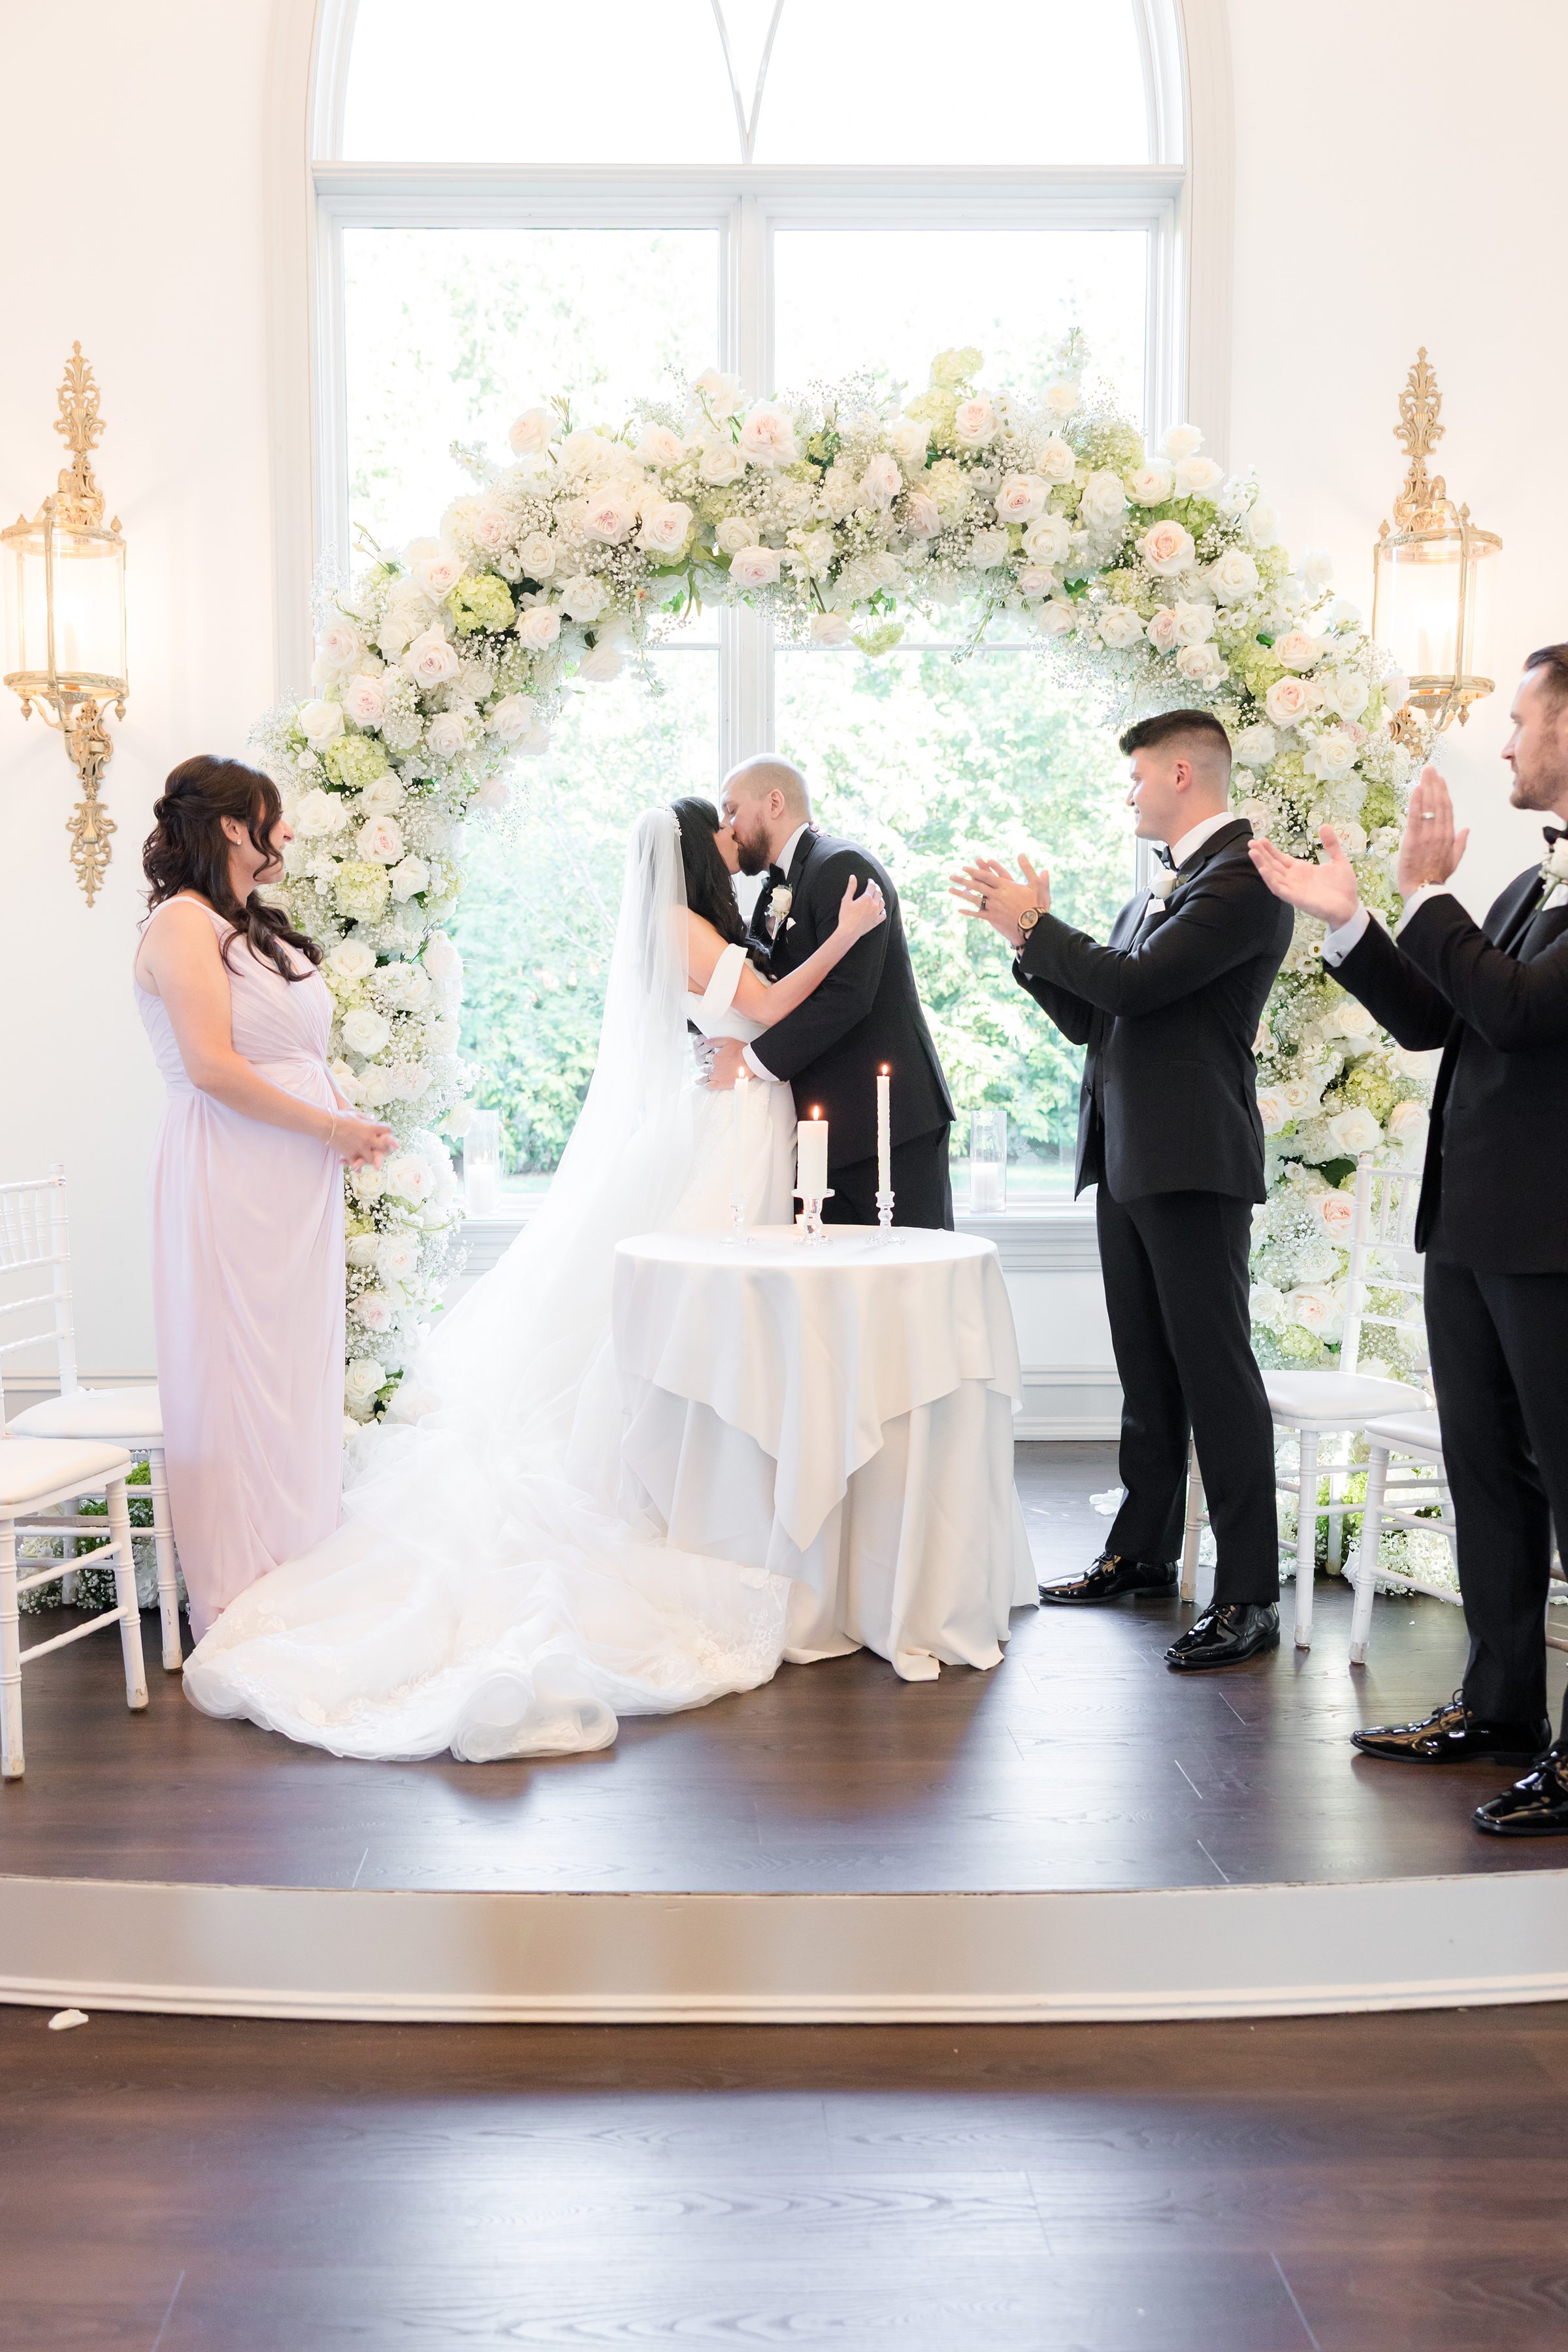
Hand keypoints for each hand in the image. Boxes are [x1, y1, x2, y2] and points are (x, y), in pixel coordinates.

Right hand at [333, 1113, 394, 1168]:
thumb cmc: (339, 1117)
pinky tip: (358, 1170)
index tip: (388, 1134)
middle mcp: (367, 1139)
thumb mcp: (354, 1115)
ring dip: (371, 1160)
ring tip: (371, 1161)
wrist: (326, 1124)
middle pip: (384, 1148)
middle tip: (386, 1151)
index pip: (387, 1130)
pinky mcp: (350, 1154)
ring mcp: (359, 1148)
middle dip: (386, 1149)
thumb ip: (364, 1119)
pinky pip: (356, 1165)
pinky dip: (357, 1168)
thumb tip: (370, 1119)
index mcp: (370, 1127)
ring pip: (371, 1159)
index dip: (388, 1132)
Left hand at [704, 1036, 746, 1090]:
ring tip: (706, 1077)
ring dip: (706, 1076)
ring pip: (707, 1077)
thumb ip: (715, 1041)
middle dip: (706, 1067)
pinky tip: (707, 1084)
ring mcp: (718, 1076)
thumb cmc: (741, 1051)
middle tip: (709, 1068)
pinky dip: (707, 1085)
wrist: (749, 1061)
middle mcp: (715, 1067)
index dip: (709, 1059)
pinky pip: (710, 1086)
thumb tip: (705, 1042)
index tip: (712, 1060)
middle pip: (706, 1068)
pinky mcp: (722, 1084)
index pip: (707, 1059)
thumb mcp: (727, 1041)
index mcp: (715, 1058)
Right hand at [835, 873, 886, 940]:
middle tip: (874, 886)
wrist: (849, 931)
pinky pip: (884, 914)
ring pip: (882, 902)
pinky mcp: (876, 921)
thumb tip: (853, 876)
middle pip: (879, 893)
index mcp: (866, 898)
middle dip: (877, 888)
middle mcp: (873, 905)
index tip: (870, 880)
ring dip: (880, 897)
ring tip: (877, 896)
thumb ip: (851, 887)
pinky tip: (880, 909)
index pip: (872, 886)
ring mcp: (876, 913)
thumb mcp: (846, 900)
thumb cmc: (845, 915)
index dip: (871, 882)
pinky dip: (883, 910)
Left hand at [949, 854, 1049, 948]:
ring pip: (974, 899)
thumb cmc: (1037, 904)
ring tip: (950, 890)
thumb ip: (1028, 868)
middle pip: (976, 885)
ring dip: (961, 894)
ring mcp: (993, 907)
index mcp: (1005, 885)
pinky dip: (968, 912)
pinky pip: (978, 914)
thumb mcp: (1036, 884)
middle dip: (962, 880)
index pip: (986, 876)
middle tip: (951, 876)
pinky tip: (959, 910)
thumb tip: (1022, 854)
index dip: (974, 871)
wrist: (1034, 925)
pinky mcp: (993, 918)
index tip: (964, 868)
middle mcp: (997, 895)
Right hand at [1248, 827, 1360, 927]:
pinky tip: (1263, 869)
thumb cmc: (1343, 887)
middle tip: (1251, 841)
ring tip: (1253, 852)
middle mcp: (1294, 879)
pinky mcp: (1295, 898)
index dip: (1271, 849)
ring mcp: (1293, 888)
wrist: (1350, 907)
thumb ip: (1331, 844)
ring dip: (1262, 864)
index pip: (1281, 858)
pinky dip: (1270, 879)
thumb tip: (1324, 825)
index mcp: (1301, 870)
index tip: (1261, 839)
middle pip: (1273, 864)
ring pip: (1272, 875)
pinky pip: (1279, 888)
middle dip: (1261, 854)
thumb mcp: (1338, 860)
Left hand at [1396, 763, 1468, 896]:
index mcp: (1449, 836)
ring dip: (1427, 787)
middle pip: (1439, 802)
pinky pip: (1415, 817)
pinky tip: (1416, 789)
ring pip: (1429, 806)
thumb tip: (1467, 829)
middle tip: (1430, 768)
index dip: (1444, 792)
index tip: (1440, 779)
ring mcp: (1428, 835)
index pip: (1447, 808)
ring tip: (1425, 772)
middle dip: (1435, 783)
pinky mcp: (1413, 840)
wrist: (1424, 891)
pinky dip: (1416, 802)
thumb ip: (1461, 843)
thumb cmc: (1437, 877)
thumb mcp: (1454, 860)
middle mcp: (1440, 832)